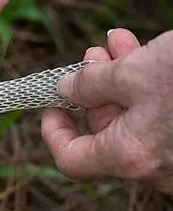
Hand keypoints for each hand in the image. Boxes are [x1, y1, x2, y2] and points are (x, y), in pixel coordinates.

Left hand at [42, 28, 172, 192]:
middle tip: (92, 55)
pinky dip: (147, 86)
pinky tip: (146, 51)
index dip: (54, 132)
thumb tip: (65, 90)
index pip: (72, 160)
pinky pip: (160, 118)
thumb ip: (92, 83)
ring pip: (134, 118)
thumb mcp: (136, 72)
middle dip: (94, 89)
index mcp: (131, 157)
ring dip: (119, 79)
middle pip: (105, 131)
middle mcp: (155, 167)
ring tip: (116, 44)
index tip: (50, 105)